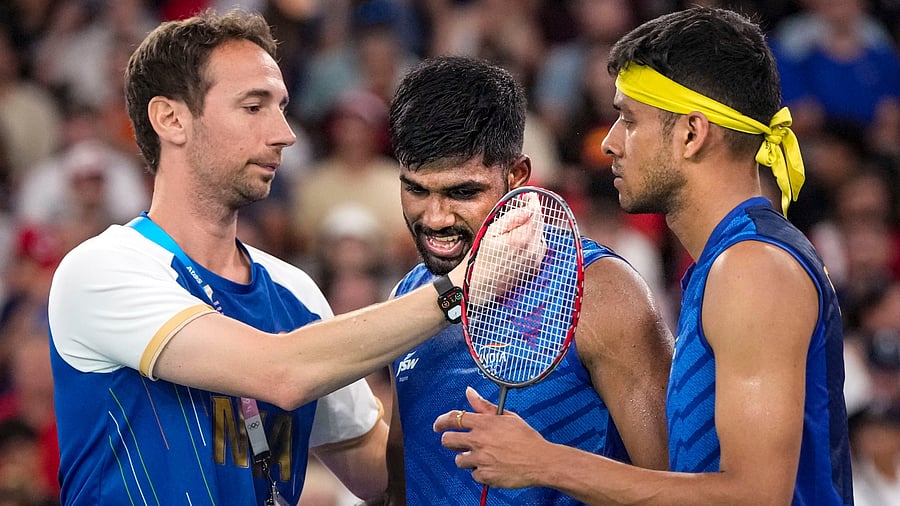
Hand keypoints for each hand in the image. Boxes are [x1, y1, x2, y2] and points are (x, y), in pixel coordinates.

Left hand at [433, 387, 547, 488]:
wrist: (540, 461)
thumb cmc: (526, 438)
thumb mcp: (507, 417)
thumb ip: (484, 406)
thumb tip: (469, 391)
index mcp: (484, 423)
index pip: (453, 419)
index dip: (441, 421)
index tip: (437, 425)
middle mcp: (478, 440)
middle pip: (448, 440)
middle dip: (449, 441)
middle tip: (456, 443)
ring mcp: (480, 459)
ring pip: (459, 460)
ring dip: (466, 458)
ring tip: (482, 456)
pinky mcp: (484, 476)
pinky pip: (473, 474)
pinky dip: (480, 472)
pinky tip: (492, 467)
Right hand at [466, 192, 546, 304]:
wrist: (480, 286)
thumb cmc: (482, 258)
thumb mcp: (491, 232)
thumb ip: (511, 218)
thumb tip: (528, 206)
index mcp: (522, 239)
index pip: (535, 213)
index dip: (533, 201)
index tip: (528, 195)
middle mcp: (533, 250)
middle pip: (540, 223)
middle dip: (533, 213)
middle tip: (523, 206)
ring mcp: (536, 260)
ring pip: (541, 235)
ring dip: (533, 227)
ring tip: (518, 226)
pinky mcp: (535, 267)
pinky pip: (539, 247)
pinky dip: (533, 240)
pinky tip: (520, 241)